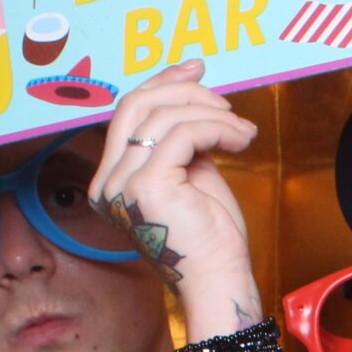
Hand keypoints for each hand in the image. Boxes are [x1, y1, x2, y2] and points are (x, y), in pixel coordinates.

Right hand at [91, 58, 261, 297]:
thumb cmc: (210, 236)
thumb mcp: (191, 173)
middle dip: (185, 91)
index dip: (162, 82)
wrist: (219, 281)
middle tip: (226, 102)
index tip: (196, 70)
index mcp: (111, 178)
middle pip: (138, 105)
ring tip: (242, 133)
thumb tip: (192, 89)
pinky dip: (217, 129)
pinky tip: (241, 141)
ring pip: (165, 117)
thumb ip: (182, 137)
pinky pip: (185, 134)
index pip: (129, 112)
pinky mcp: (149, 186)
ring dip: (212, 115)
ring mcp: (124, 185)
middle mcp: (108, 182)